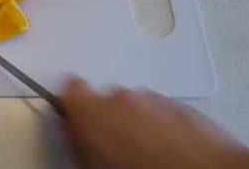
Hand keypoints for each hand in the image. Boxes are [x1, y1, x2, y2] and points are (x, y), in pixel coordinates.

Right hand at [61, 77, 248, 168]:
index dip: (71, 104)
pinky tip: (165, 151)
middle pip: (103, 99)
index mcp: (90, 108)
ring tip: (144, 154)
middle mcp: (119, 96)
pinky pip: (159, 111)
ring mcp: (151, 99)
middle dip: (106, 119)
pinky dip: (159, 126)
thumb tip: (72, 134)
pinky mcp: (179, 106)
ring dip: (134, 123)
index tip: (74, 121)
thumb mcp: (91, 165)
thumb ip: (75, 142)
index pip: (69, 88)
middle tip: (112, 148)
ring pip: (134, 105)